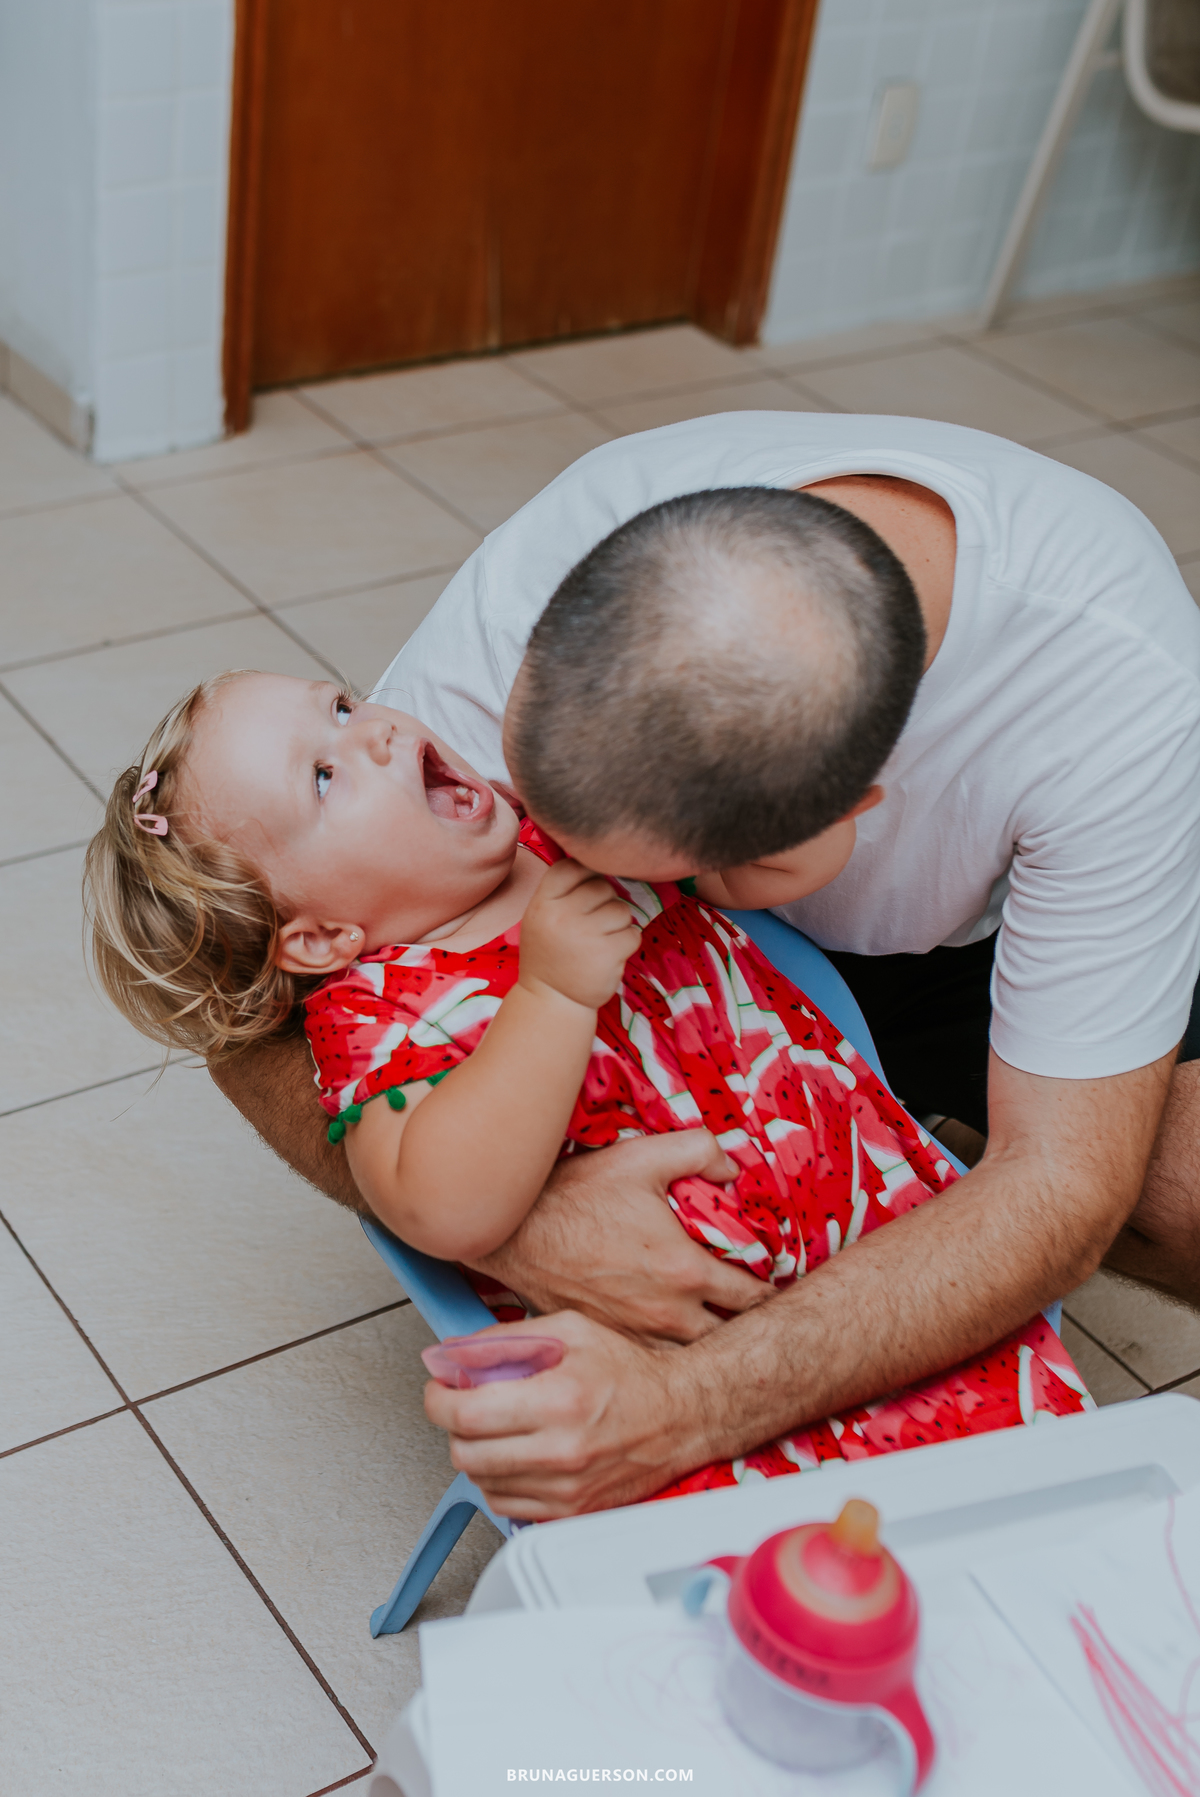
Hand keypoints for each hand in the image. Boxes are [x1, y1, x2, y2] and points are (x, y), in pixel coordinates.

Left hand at [425, 1308, 711, 1517]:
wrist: (681, 1414)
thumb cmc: (631, 1371)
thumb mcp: (569, 1331)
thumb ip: (504, 1341)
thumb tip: (453, 1355)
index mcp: (559, 1400)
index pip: (466, 1413)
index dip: (439, 1399)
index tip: (440, 1389)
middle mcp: (562, 1450)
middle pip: (466, 1453)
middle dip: (453, 1426)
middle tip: (463, 1406)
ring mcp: (567, 1487)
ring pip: (482, 1482)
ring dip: (477, 1453)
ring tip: (497, 1427)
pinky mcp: (572, 1511)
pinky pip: (507, 1505)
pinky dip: (500, 1480)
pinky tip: (516, 1453)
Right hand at [467, 1128, 773, 1341]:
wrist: (510, 1232)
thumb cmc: (573, 1195)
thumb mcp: (641, 1156)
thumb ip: (699, 1151)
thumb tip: (735, 1164)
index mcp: (684, 1271)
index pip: (754, 1296)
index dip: (769, 1286)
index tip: (770, 1276)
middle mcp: (666, 1314)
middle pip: (732, 1335)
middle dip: (747, 1319)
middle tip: (752, 1299)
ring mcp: (636, 1335)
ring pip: (695, 1354)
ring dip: (710, 1337)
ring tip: (716, 1315)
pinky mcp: (610, 1341)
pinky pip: (656, 1358)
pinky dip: (671, 1348)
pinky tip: (671, 1325)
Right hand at [518, 856, 641, 1009]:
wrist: (551, 1000)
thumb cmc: (550, 953)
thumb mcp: (541, 917)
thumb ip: (562, 890)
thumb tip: (597, 857)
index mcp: (542, 903)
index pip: (571, 866)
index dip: (585, 875)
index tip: (584, 893)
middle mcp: (562, 916)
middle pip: (602, 886)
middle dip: (605, 903)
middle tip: (592, 925)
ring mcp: (586, 936)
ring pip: (622, 910)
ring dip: (618, 925)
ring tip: (599, 942)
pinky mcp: (609, 955)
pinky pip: (634, 934)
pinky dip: (627, 944)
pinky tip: (608, 956)